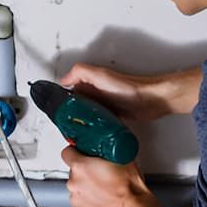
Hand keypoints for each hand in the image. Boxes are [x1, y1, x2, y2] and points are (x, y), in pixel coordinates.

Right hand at [60, 62, 201, 120]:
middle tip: (65, 124)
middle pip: (76, 104)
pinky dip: (93, 127)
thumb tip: (64, 79)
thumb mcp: (100, 76)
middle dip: (70, 114)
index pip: (70, 89)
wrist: (150, 101)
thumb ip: (80, 72)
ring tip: (76, 131)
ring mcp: (105, 105)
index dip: (62, 99)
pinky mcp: (113, 116)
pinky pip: (98, 123)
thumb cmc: (130, 88)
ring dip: (81, 122)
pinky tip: (91, 133)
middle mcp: (97, 92)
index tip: (56, 110)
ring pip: (86, 115)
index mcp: (91, 81)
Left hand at [62, 146, 151, 206]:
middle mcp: (74, 183)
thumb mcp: (121, 158)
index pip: (67, 153)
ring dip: (86, 187)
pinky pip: (80, 201)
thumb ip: (106, 151)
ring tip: (104, 189)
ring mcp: (75, 198)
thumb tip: (105, 148)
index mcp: (80, 166)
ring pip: (77, 187)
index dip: (76, 152)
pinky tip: (102, 200)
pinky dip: (88, 200)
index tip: (82, 154)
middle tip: (101, 174)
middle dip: (85, 172)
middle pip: (74, 171)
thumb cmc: (130, 188)